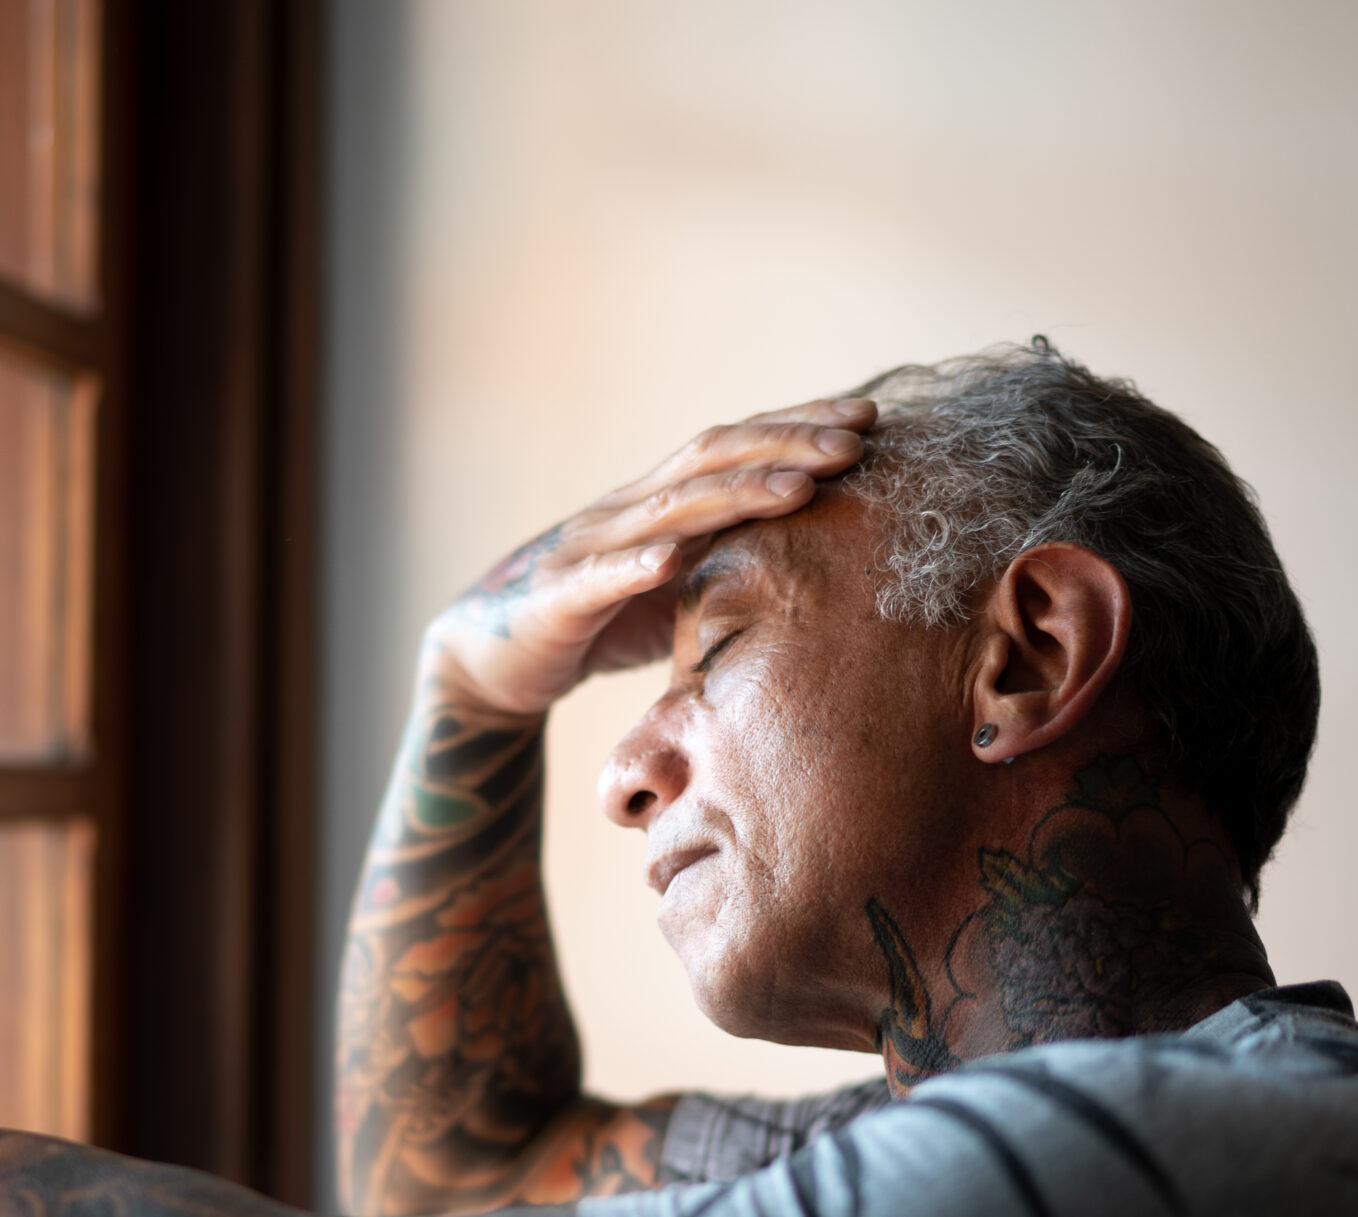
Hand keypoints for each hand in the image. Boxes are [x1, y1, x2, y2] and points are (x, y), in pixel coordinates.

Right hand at [422, 396, 876, 716]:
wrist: (488, 658)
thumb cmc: (596, 625)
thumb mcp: (679, 593)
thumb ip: (733, 570)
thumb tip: (822, 571)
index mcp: (659, 502)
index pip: (736, 447)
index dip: (798, 425)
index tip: (868, 416)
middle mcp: (627, 509)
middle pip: (712, 459)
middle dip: (786, 444)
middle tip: (856, 440)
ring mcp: (589, 547)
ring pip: (669, 510)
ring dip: (736, 495)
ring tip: (796, 487)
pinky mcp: (556, 598)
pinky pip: (599, 578)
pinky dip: (637, 566)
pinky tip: (672, 559)